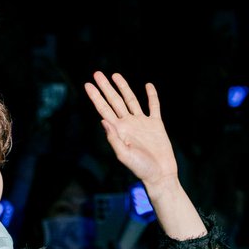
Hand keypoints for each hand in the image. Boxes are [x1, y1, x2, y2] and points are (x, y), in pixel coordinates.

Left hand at [83, 71, 177, 189]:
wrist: (160, 174)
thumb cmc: (141, 168)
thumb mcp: (124, 155)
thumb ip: (113, 139)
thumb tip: (103, 121)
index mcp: (118, 130)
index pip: (104, 109)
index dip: (95, 97)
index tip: (88, 85)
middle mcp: (128, 124)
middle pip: (114, 101)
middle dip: (105, 87)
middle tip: (97, 74)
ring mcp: (142, 123)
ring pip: (131, 100)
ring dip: (123, 87)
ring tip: (115, 75)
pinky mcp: (156, 124)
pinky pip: (153, 106)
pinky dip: (151, 95)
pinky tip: (147, 85)